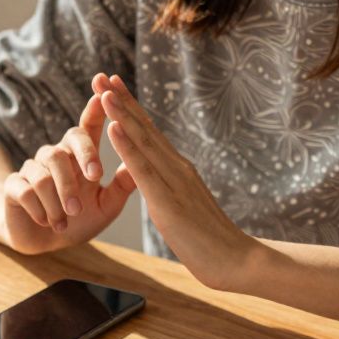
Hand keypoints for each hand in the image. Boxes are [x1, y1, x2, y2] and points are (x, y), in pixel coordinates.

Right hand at [1, 93, 136, 254]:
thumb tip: (142, 163)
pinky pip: (25, 191)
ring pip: (44, 174)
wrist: (45, 243)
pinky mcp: (14, 186)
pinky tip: (48, 222)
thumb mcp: (106, 206)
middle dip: (82, 160)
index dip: (94, 110)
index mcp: (79, 156)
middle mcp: (55, 156)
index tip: (102, 96)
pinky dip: (40, 209)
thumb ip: (122, 186)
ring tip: (67, 220)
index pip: (87, 127)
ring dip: (59, 198)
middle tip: (95, 178)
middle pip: (65, 147)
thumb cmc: (79, 220)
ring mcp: (32, 169)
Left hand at [96, 73, 260, 290]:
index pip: (150, 134)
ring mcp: (174, 182)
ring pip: (143, 142)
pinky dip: (126, 147)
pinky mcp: (169, 202)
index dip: (130, 110)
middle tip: (100, 75)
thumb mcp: (184, 211)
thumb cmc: (211, 242)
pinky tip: (112, 128)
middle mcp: (177, 168)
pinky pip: (143, 170)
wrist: (237, 262)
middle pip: (144, 129)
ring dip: (121, 115)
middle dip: (121, 102)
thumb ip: (172, 193)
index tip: (111, 88)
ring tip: (102, 91)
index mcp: (179, 171)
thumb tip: (161, 186)